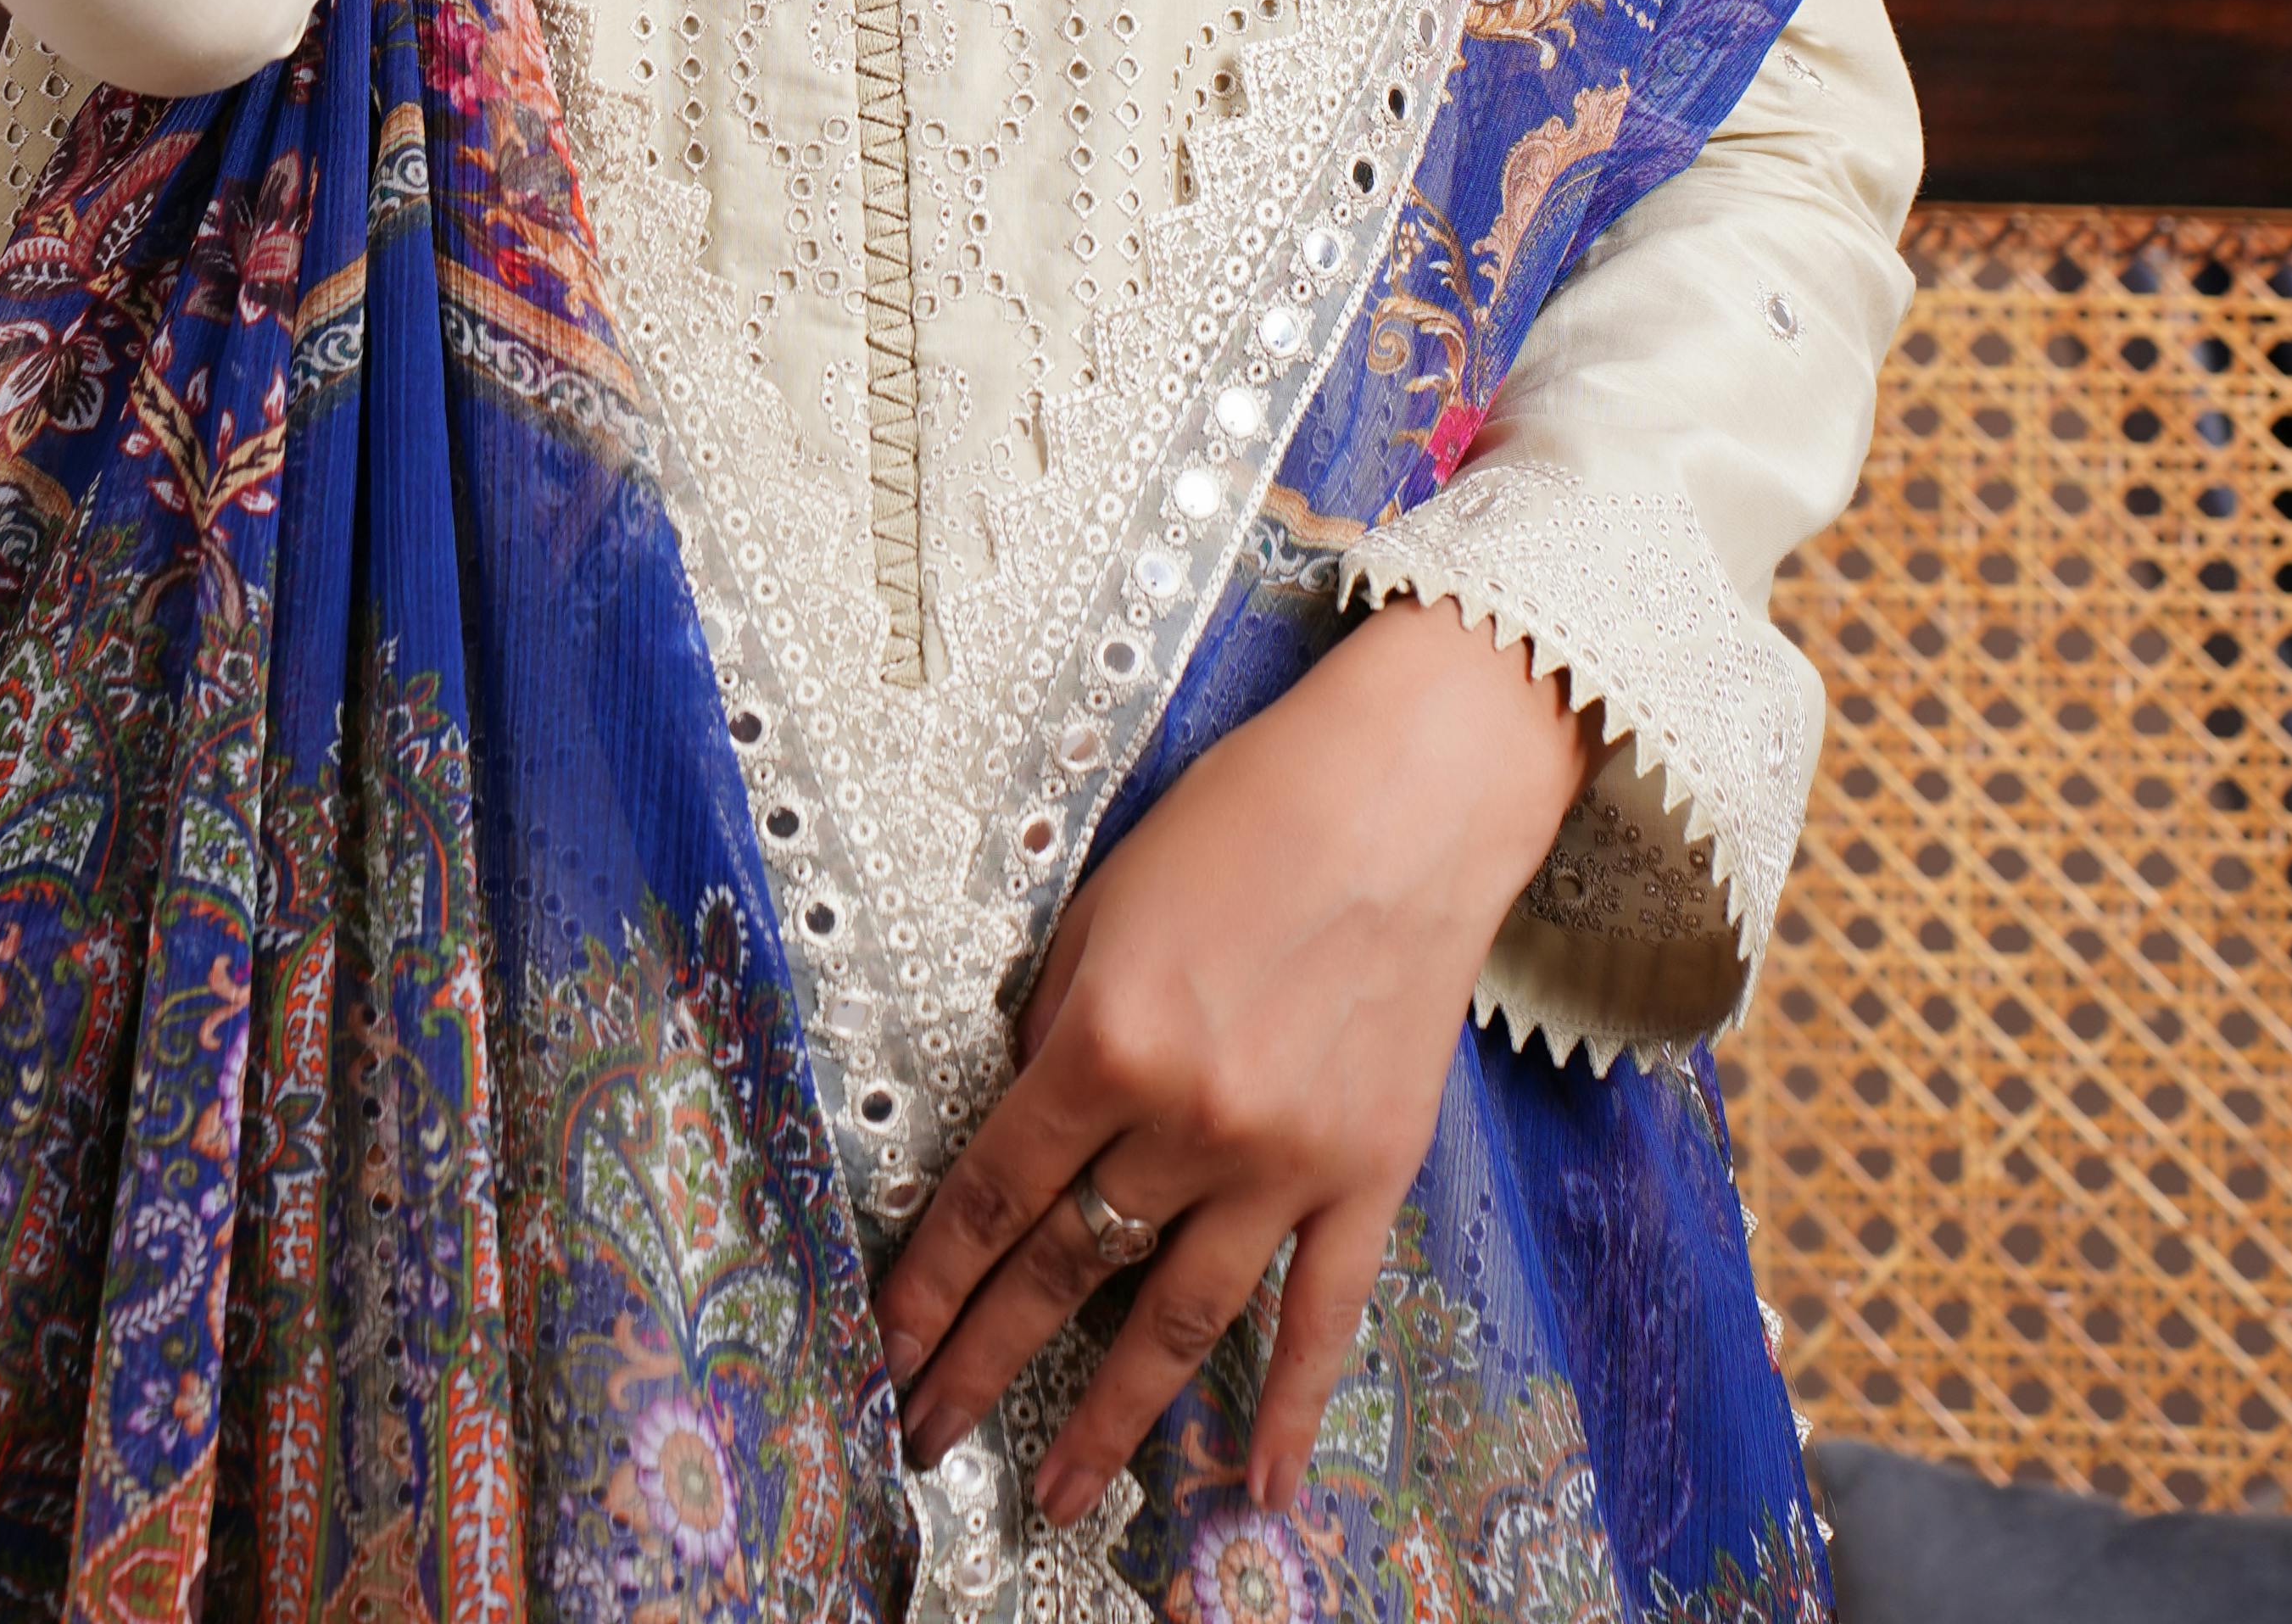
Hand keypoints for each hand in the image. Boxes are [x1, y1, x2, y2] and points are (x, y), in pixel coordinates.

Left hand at [875, 599, 1598, 1528]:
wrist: (1406, 796)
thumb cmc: (1246, 819)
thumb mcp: (1104, 903)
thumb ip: (1057, 1026)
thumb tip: (1024, 1127)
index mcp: (1108, 1041)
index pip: (995, 1194)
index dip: (931, 1283)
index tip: (886, 1349)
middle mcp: (1190, 1119)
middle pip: (1067, 1269)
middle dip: (985, 1361)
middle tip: (926, 1433)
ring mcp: (1285, 1161)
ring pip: (1178, 1321)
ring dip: (1110, 1419)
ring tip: (1055, 1495)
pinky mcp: (1367, 1174)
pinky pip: (1323, 1315)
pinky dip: (1290, 1407)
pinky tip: (1256, 1488)